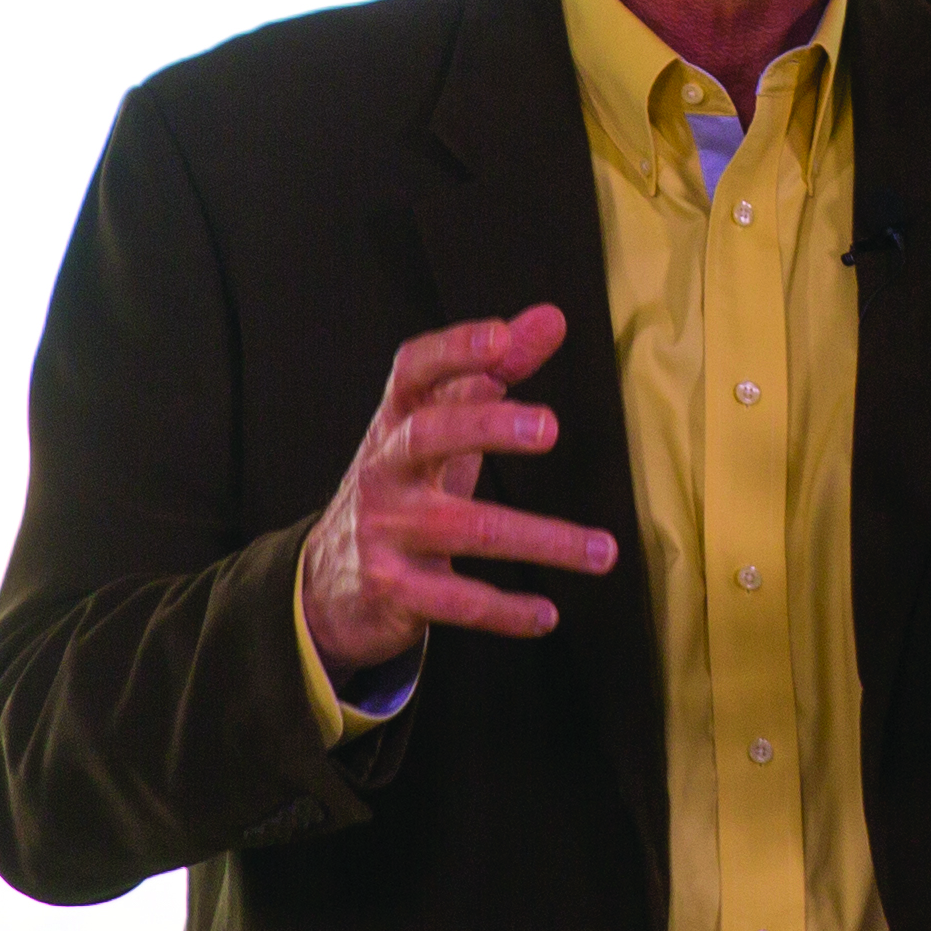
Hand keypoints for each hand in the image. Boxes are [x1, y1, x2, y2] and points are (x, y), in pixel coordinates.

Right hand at [298, 308, 620, 676]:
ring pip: (466, 528)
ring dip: (543, 539)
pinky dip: (507, 611)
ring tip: (603, 551)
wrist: (327, 583)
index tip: (502, 337)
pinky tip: (548, 614)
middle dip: (487, 427)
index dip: (454, 350)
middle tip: (549, 426)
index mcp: (396, 422)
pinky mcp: (393, 590)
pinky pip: (457, 601)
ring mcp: (384, 531)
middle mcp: (384, 470)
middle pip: (429, 436)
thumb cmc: (404, 487)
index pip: (413, 371)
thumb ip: (492, 374)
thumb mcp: (439, 430)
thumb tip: (552, 317)